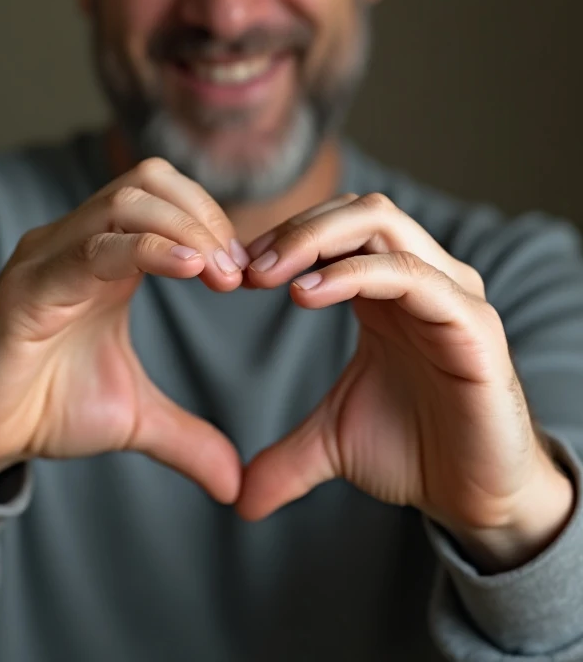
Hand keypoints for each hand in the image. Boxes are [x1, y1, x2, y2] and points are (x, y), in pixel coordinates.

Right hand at [0, 158, 247, 502]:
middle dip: (205, 216)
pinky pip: (89, 250)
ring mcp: (49, 260)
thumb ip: (187, 438)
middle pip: (150, 180)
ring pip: (123, 203)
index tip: (248, 274)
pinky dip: (146, 250)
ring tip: (221, 275)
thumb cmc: (45, 406)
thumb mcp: (132, 418)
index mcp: (106, 257)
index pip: (166, 196)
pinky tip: (189, 270)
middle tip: (238, 273)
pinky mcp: (26, 291)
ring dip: (186, 229)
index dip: (214, 222)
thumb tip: (236, 483)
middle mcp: (77, 243)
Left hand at [237, 192, 563, 546]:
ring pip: (385, 226)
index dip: (285, 236)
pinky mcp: (473, 326)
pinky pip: (413, 276)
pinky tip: (306, 296)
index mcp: (389, 289)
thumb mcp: (334, 443)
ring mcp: (451, 296)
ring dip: (317, 240)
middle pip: (359, 211)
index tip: (235, 268)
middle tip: (246, 267)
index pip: (339, 226)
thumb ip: (285, 455)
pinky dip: (356, 273)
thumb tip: (238, 499)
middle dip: (297, 229)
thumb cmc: (416, 451)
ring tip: (269, 275)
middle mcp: (423, 278)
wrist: (477, 501)